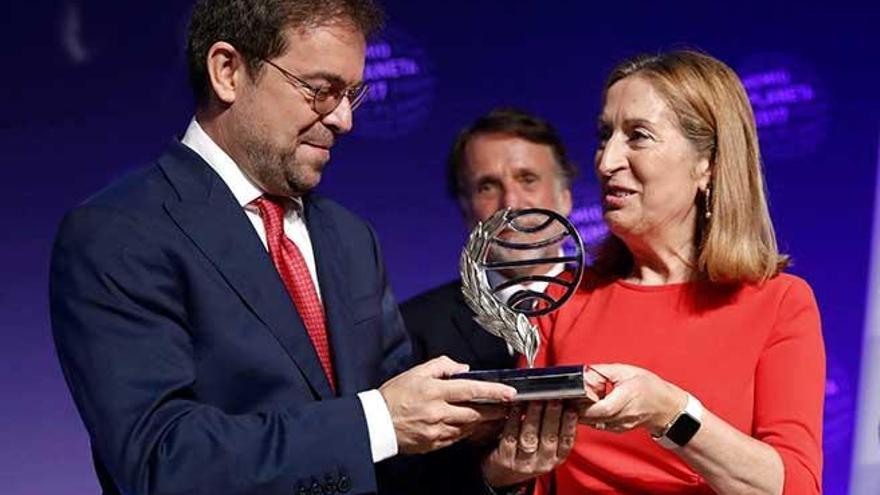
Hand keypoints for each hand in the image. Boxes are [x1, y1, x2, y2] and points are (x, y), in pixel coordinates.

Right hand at [379, 356, 515, 453]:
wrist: (376, 422)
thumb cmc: (394, 396)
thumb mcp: (416, 372)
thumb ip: (442, 365)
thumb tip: (463, 368)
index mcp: (434, 391)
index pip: (471, 390)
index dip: (493, 391)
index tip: (509, 393)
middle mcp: (438, 412)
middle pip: (475, 412)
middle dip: (495, 410)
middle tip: (508, 407)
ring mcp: (437, 430)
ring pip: (469, 427)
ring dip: (484, 422)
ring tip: (495, 416)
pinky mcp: (434, 443)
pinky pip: (458, 438)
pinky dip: (468, 432)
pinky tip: (474, 427)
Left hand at [481, 401, 578, 487]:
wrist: (503, 473)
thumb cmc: (528, 452)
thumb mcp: (547, 446)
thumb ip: (556, 428)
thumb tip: (567, 402)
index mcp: (556, 458)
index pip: (566, 442)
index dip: (570, 424)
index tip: (571, 408)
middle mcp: (541, 463)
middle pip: (549, 439)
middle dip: (553, 416)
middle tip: (554, 398)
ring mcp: (522, 462)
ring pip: (529, 438)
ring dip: (534, 416)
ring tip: (536, 400)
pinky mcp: (505, 458)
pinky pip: (510, 437)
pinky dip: (513, 420)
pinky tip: (516, 407)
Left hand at [577, 364, 685, 435]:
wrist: (666, 407)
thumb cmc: (649, 387)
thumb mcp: (626, 371)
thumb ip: (602, 371)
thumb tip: (583, 372)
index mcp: (628, 397)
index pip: (602, 408)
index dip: (585, 403)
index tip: (575, 394)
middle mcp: (624, 415)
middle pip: (593, 417)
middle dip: (579, 406)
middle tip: (573, 394)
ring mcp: (620, 425)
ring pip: (592, 422)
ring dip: (584, 411)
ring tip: (584, 398)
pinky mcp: (616, 429)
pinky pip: (597, 423)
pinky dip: (591, 415)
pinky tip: (593, 405)